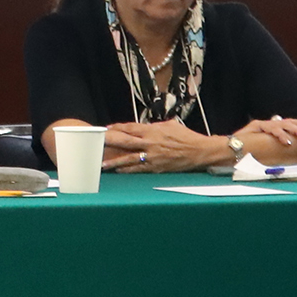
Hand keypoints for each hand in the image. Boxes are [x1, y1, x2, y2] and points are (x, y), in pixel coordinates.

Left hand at [102, 119, 222, 172]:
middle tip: (95, 142)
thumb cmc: (186, 136)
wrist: (201, 151)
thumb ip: (154, 126)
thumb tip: (144, 126)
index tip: (105, 128)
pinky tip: (118, 171)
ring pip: (129, 158)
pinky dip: (128, 170)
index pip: (130, 128)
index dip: (116, 127)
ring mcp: (153, 156)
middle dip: (109, 142)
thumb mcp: (169, 125)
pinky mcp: (158, 168)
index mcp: (153, 130)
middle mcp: (151, 143)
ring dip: (115, 161)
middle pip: (125, 141)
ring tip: (101, 163)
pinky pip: (140, 169)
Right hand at [236, 113, 296, 153]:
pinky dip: (280, 135)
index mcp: (273, 129)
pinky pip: (271, 129)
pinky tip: (288, 142)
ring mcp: (263, 124)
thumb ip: (279, 148)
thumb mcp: (267, 150)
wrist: (229, 149)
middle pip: (290, 122)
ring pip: (283, 124)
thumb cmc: (247, 153)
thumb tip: (294, 152)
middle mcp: (269, 124)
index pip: (291, 124)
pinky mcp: (256, 126)